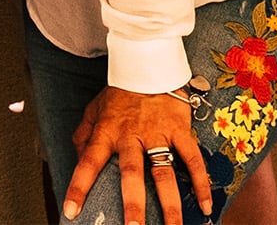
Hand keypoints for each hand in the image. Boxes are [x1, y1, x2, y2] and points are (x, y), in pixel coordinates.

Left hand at [65, 86, 211, 224]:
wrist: (148, 65)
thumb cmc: (119, 93)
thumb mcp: (93, 110)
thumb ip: (83, 136)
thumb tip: (77, 160)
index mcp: (106, 132)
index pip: (88, 162)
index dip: (79, 187)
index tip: (72, 211)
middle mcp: (131, 136)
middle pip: (132, 173)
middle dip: (133, 203)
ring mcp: (157, 134)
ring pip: (164, 172)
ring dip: (170, 203)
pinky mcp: (179, 130)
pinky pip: (192, 159)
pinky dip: (200, 183)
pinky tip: (205, 206)